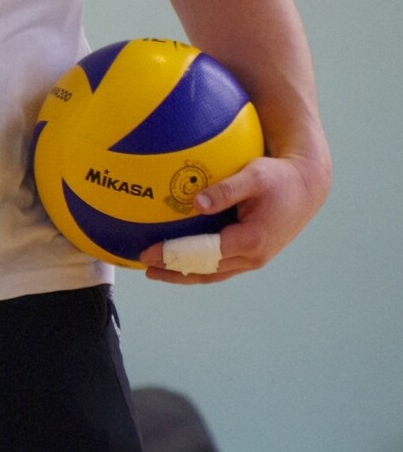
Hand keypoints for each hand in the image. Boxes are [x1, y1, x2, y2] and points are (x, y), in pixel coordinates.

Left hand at [140, 151, 330, 283]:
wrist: (306, 188)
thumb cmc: (278, 178)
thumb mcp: (253, 176)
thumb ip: (225, 190)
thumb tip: (196, 203)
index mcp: (253, 239)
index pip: (205, 253)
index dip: (176, 254)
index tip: (149, 253)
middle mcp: (253, 256)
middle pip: (206, 270)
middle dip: (174, 270)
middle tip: (145, 267)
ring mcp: (253, 260)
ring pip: (213, 274)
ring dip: (184, 275)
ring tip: (156, 273)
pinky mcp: (252, 257)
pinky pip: (220, 268)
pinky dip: (198, 269)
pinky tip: (179, 264)